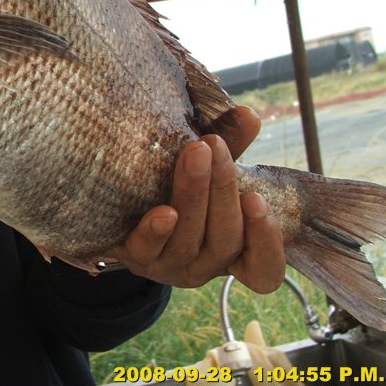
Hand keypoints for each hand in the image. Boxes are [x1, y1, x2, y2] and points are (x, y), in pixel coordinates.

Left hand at [109, 106, 284, 293]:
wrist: (118, 206)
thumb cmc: (174, 187)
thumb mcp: (206, 170)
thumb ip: (230, 147)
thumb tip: (247, 115)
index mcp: (230, 251)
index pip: (263, 270)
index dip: (267, 242)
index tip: (258, 198)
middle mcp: (203, 266)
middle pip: (224, 241)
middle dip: (223, 190)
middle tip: (214, 146)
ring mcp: (168, 266)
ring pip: (188, 243)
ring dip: (194, 195)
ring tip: (195, 154)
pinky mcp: (134, 258)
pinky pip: (147, 250)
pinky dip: (156, 231)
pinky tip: (163, 212)